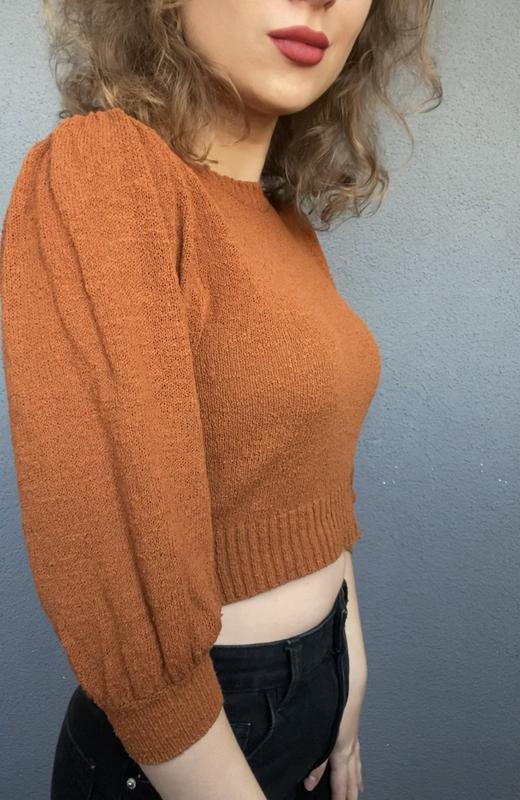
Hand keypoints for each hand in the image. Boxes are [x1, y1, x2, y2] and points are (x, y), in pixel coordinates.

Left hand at [303, 683, 364, 798]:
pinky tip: (356, 758)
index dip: (340, 795)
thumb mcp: (322, 738)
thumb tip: (311, 783)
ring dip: (357, 778)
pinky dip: (358, 760)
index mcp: (341, 750)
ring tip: (358, 789)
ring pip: (356, 763)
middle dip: (351, 791)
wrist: (349, 683)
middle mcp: (350, 746)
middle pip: (352, 775)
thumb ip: (316, 763)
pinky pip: (357, 750)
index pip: (341, 780)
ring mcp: (353, 736)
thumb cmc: (335, 705)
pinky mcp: (352, 726)